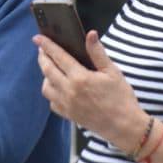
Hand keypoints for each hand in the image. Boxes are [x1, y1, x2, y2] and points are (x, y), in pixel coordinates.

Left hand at [35, 30, 147, 150]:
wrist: (124, 127)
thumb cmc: (121, 98)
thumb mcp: (112, 72)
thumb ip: (98, 53)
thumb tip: (90, 35)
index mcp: (80, 78)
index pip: (58, 57)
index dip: (47, 46)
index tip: (38, 38)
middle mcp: (69, 91)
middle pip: (47, 70)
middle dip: (42, 57)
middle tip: (42, 50)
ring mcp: (67, 105)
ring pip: (46, 87)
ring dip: (45, 76)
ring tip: (51, 68)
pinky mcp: (68, 115)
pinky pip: (52, 103)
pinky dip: (52, 93)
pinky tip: (58, 88)